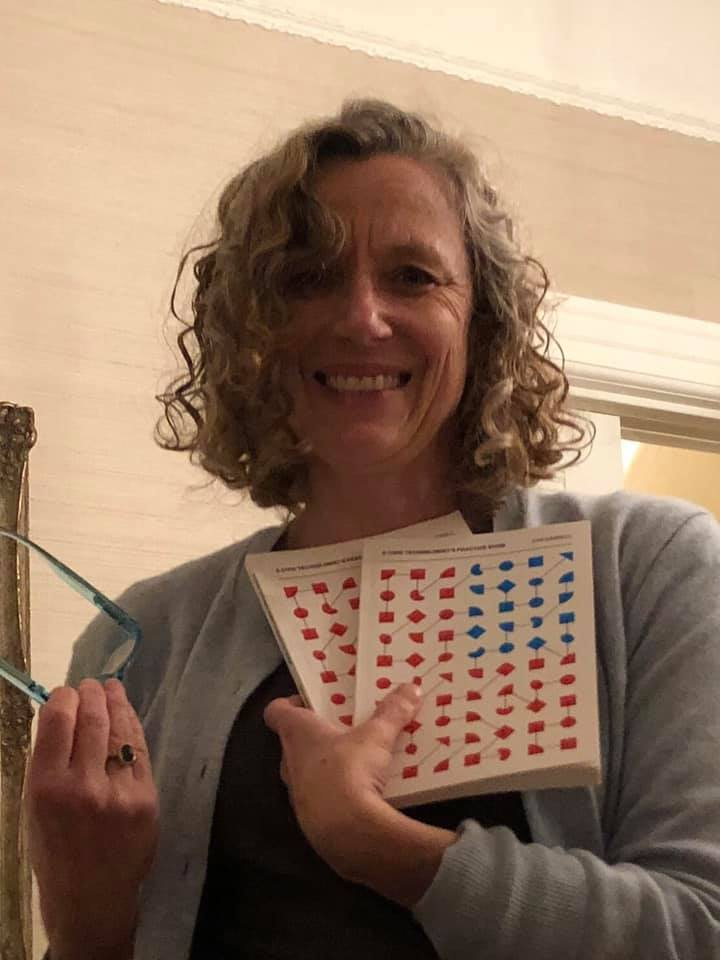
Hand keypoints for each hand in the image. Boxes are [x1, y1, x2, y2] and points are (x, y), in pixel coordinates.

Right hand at [25, 678, 158, 958]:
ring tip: (111, 689)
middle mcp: (83, 787)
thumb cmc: (55, 853)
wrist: (91, 900)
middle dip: (91, 694)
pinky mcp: (147, 799)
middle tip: (91, 685)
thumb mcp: (34, 810)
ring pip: (120, 730)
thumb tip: (62, 715)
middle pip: (92, 719)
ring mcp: (119, 792)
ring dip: (115, 703)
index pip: (57, 722)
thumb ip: (48, 764)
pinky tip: (127, 717)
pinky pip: (140, 751)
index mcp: (46, 789)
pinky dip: (132, 728)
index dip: (64, 698)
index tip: (65, 692)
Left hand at [263, 683, 423, 881]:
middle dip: (316, 735)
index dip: (288, 703)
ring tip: (354, 762)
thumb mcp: (377, 736)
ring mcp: (296, 794)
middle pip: (294, 742)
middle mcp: (289, 761)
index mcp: (297, 733)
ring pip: (305, 772)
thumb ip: (392, 712)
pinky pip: (319, 800)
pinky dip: (333, 795)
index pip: (277, 711)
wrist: (346, 831)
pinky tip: (358, 796)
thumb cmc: (350, 770)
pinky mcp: (309, 820)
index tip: (308, 700)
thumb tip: (411, 688)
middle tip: (341, 728)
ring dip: (324, 767)